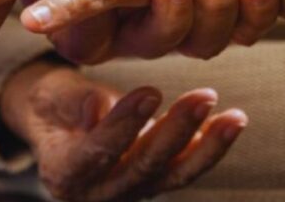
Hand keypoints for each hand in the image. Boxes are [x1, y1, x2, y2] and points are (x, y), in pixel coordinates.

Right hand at [0, 62, 245, 201]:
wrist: (58, 123)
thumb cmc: (51, 104)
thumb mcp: (50, 96)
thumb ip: (73, 102)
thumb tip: (100, 107)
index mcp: (63, 173)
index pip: (96, 153)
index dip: (123, 125)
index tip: (150, 92)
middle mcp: (97, 192)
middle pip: (141, 167)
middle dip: (177, 132)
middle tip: (204, 97)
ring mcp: (128, 191)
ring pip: (172, 174)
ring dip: (207, 146)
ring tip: (234, 117)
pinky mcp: (152, 183)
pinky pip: (183, 169)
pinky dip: (209, 148)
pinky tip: (230, 123)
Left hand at [32, 0, 280, 62]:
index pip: (247, 12)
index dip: (260, 6)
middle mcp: (169, 18)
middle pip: (212, 35)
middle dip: (222, 5)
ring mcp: (127, 31)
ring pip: (164, 39)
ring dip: (173, 10)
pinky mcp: (78, 34)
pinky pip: (89, 35)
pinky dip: (80, 12)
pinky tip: (72, 8)